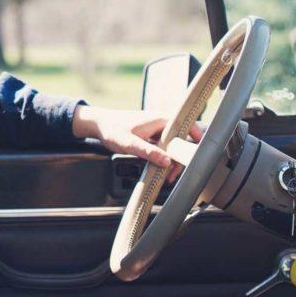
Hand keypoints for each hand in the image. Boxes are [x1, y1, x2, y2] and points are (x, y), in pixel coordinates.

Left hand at [73, 106, 203, 181]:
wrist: (100, 124)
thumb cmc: (113, 129)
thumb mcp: (130, 143)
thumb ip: (148, 152)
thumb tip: (167, 162)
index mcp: (161, 119)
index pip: (189, 128)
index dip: (195, 144)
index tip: (195, 160)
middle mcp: (163, 122)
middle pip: (182, 141)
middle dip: (180, 159)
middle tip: (172, 176)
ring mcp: (158, 128)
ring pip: (174, 146)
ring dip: (172, 160)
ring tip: (167, 176)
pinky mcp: (153, 135)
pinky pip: (165, 147)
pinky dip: (165, 158)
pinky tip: (161, 169)